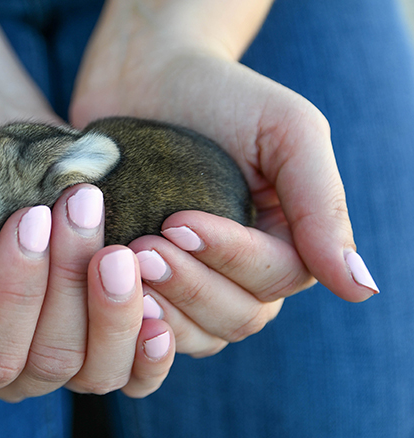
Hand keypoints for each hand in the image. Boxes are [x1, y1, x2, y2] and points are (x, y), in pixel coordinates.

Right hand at [0, 154, 176, 405]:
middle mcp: (18, 371)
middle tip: (80, 206)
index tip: (32, 218)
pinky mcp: (110, 344)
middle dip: (68, 279)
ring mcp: (68, 361)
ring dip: (112, 305)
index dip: (16, 291)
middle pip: (51, 356)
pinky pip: (137, 376)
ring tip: (119, 247)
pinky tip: (158, 314)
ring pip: (97, 368)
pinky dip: (150, 351)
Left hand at [69, 0, 377, 353]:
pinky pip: (154, 330)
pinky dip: (136, 322)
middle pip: (238, 315)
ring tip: (124, 267)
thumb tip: (361, 289)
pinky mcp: (150, 284)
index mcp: (285, 237)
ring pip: (199, 333)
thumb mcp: (284, 131)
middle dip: (190, 285)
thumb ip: (321, 205)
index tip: (177, 220)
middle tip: (141, 248)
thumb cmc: (218, 96)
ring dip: (164, 309)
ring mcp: (195, 280)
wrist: (143, 79)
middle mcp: (243, 270)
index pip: (274, 276)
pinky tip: (108, 300)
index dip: (230, 257)